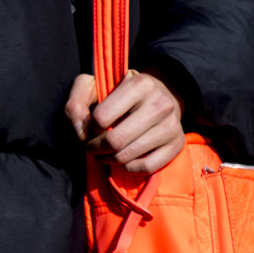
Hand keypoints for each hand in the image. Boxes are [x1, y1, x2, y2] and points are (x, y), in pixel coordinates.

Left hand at [65, 69, 185, 176]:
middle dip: (95, 148)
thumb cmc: (119, 92)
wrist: (159, 95)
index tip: (90, 127)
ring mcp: (172, 126)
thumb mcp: (93, 86)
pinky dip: (129, 168)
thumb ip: (76, 104)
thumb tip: (81, 133)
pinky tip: (123, 159)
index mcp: (140, 85)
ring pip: (128, 157)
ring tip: (104, 152)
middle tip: (91, 146)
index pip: (101, 118)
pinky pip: (146, 168)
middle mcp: (160, 104)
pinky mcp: (177, 145)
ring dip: (108, 159)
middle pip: (115, 141)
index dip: (88, 128)